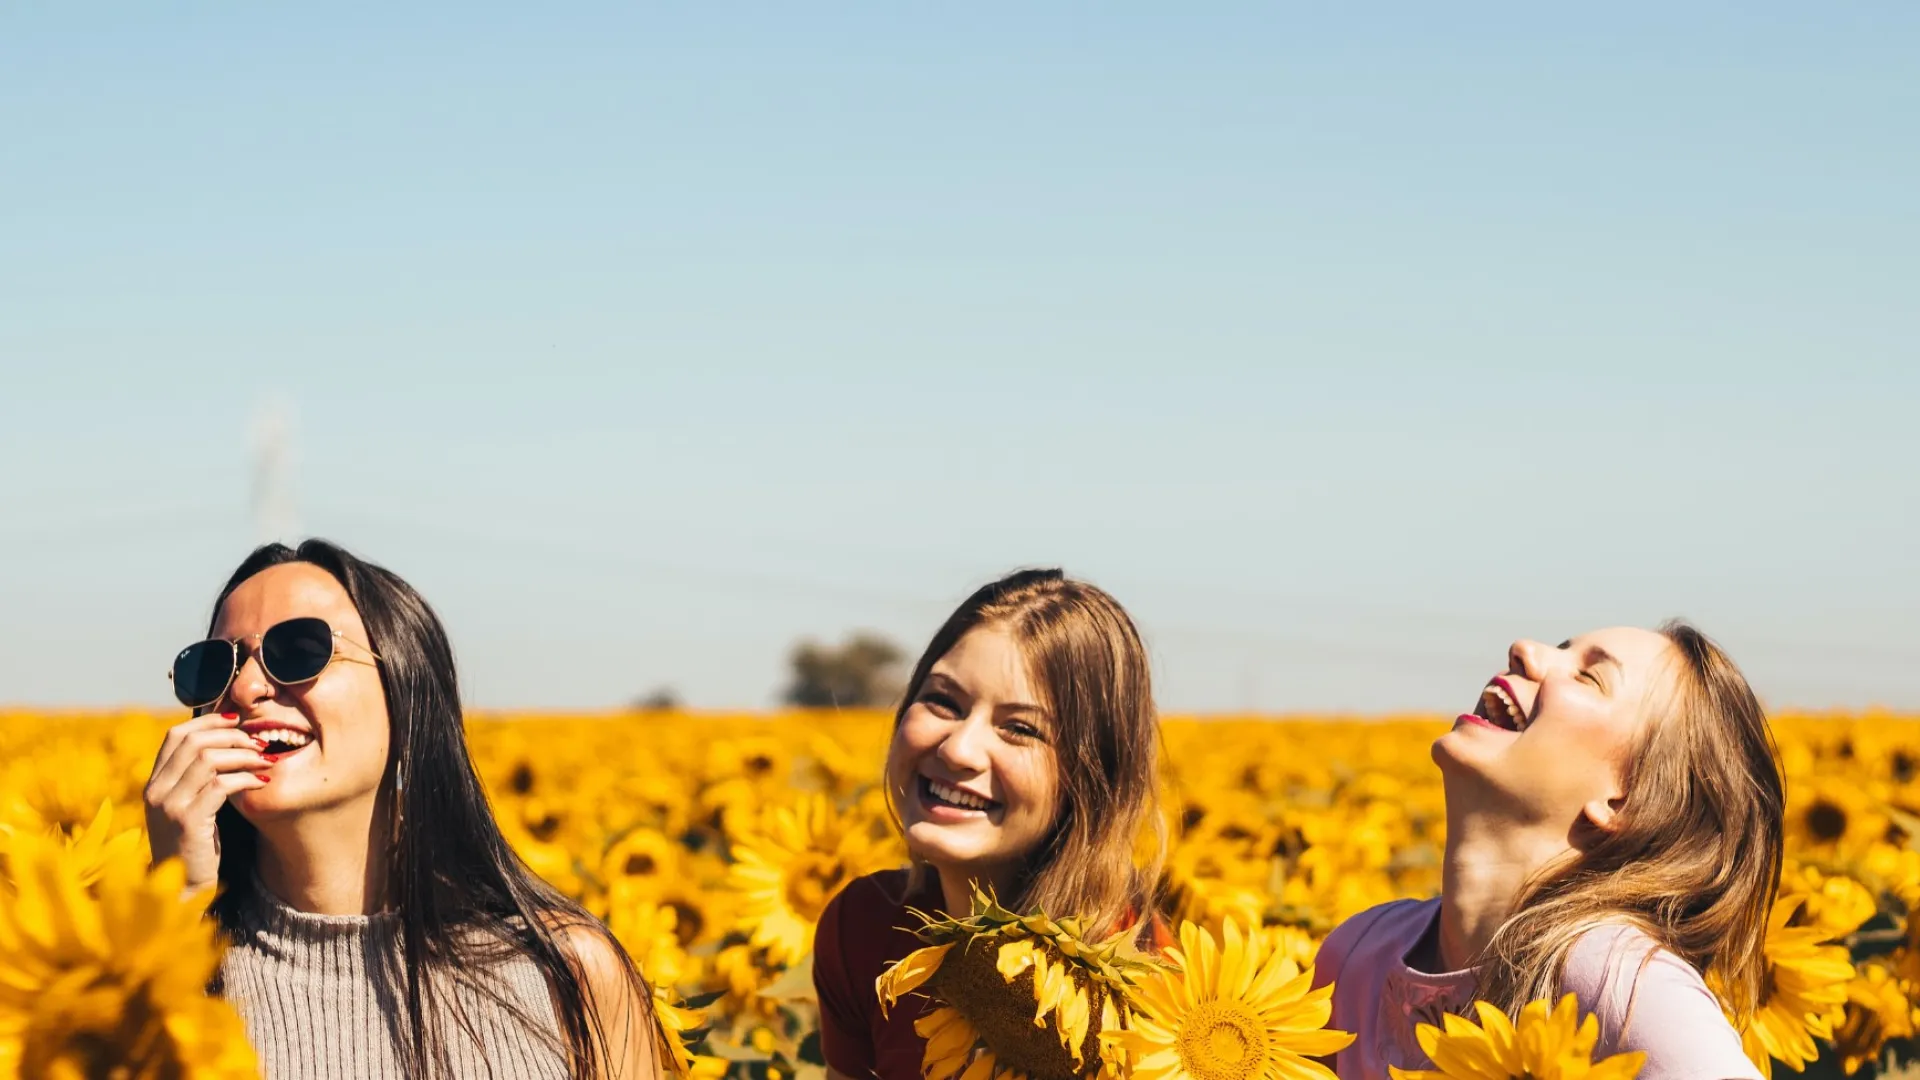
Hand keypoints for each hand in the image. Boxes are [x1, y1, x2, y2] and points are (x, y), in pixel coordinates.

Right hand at [143, 711, 270, 894]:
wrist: (181, 889)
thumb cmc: (194, 846)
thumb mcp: (190, 806)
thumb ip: (197, 779)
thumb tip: (227, 744)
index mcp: (154, 783)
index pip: (176, 735)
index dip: (208, 721)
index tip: (238, 720)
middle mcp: (156, 790)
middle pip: (194, 741)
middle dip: (233, 736)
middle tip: (260, 742)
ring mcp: (169, 805)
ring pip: (209, 759)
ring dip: (244, 755)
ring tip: (266, 760)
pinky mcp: (188, 821)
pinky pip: (221, 785)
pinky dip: (245, 778)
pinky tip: (262, 782)